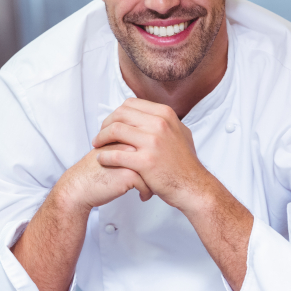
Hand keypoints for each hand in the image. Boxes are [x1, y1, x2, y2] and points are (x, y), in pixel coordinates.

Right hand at [57, 142, 153, 211]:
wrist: (78, 187)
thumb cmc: (92, 173)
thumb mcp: (109, 153)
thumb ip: (124, 148)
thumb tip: (144, 151)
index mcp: (123, 138)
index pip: (149, 145)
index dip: (153, 159)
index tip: (152, 171)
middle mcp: (128, 145)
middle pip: (154, 156)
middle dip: (156, 170)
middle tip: (155, 181)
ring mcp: (130, 158)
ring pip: (154, 170)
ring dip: (154, 183)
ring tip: (151, 190)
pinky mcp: (129, 174)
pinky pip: (148, 184)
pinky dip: (147, 192)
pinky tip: (142, 197)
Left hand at [92, 99, 209, 212]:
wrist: (193, 186)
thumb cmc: (186, 164)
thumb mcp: (181, 132)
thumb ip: (165, 121)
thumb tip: (150, 114)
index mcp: (165, 114)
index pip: (131, 104)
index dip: (116, 113)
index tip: (111, 124)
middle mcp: (159, 124)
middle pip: (120, 114)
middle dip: (105, 123)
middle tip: (100, 135)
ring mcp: (153, 142)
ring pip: (115, 130)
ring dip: (101, 137)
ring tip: (97, 146)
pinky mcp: (146, 162)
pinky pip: (115, 155)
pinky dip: (104, 156)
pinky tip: (102, 160)